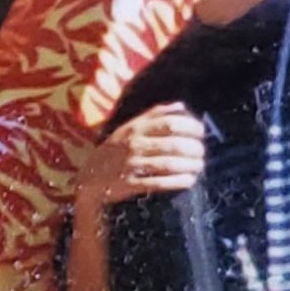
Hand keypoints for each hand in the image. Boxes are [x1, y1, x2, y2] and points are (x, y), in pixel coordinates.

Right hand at [80, 105, 205, 208]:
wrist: (88, 180)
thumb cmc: (114, 151)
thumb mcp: (129, 128)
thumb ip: (154, 115)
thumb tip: (182, 106)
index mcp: (134, 128)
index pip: (170, 123)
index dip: (190, 127)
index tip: (201, 133)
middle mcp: (133, 145)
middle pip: (173, 144)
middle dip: (193, 149)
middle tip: (201, 153)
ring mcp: (130, 165)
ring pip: (168, 164)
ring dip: (189, 166)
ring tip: (198, 167)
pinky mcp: (129, 184)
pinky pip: (159, 182)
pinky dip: (178, 182)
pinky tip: (189, 181)